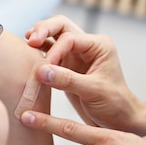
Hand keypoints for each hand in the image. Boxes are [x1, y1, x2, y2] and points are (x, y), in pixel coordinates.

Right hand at [25, 16, 141, 129]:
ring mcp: (76, 54)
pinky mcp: (67, 66)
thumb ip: (67, 80)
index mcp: (99, 46)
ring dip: (39, 38)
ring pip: (54, 36)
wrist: (118, 119)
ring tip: (27, 44)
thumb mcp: (93, 91)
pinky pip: (49, 52)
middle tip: (30, 40)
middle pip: (61, 26)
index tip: (44, 70)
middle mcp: (87, 46)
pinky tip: (28, 56)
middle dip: (44, 30)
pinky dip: (38, 53)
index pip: (70, 38)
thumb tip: (40, 71)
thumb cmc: (113, 103)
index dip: (54, 51)